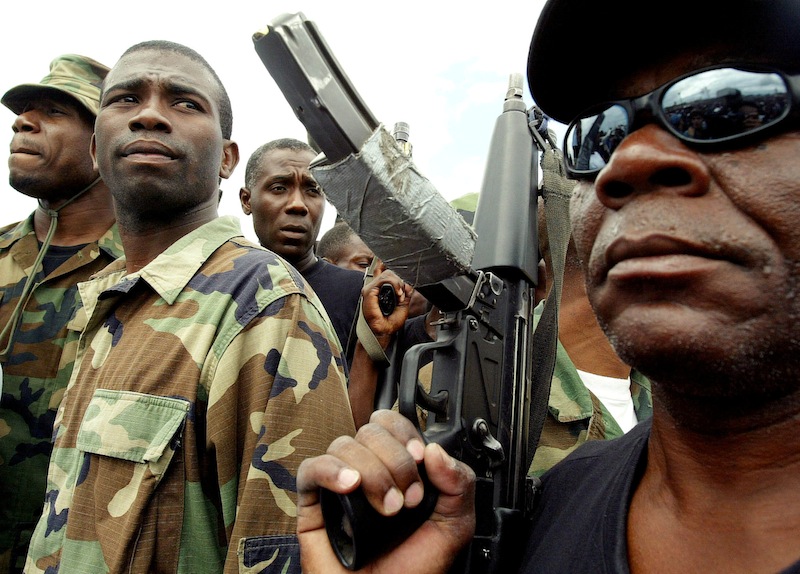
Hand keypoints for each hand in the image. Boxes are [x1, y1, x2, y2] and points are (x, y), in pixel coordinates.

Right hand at [297, 410, 475, 573]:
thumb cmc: (414, 569)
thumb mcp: (454, 525)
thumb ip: (458, 483)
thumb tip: (436, 449)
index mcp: (397, 467)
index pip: (392, 424)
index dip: (405, 433)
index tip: (420, 458)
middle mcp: (367, 470)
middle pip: (370, 431)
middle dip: (394, 461)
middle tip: (406, 499)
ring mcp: (338, 485)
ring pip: (344, 445)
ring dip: (371, 472)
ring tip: (385, 509)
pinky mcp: (313, 504)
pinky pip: (311, 469)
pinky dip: (330, 470)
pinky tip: (350, 486)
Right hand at [362, 270, 413, 343]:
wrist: (385, 331)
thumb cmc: (391, 321)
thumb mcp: (403, 304)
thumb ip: (405, 292)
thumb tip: (408, 284)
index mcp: (380, 289)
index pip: (383, 272)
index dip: (390, 270)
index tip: (400, 279)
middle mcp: (374, 288)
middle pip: (388, 272)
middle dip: (399, 280)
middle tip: (403, 293)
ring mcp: (371, 289)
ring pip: (386, 274)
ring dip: (397, 283)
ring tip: (400, 295)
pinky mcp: (369, 292)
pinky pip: (382, 280)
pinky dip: (393, 284)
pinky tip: (398, 294)